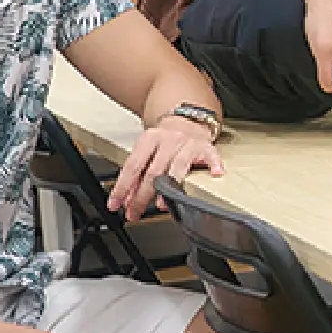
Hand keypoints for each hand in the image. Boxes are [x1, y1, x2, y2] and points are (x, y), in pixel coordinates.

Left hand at [107, 114, 222, 218]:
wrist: (187, 121)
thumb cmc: (164, 142)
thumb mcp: (146, 152)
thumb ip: (137, 175)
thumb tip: (126, 199)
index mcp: (149, 139)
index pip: (133, 166)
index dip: (123, 187)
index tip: (116, 203)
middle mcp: (168, 140)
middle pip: (154, 170)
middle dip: (142, 195)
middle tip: (134, 211)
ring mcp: (188, 143)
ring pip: (178, 166)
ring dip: (169, 187)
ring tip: (160, 204)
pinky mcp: (206, 147)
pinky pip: (211, 156)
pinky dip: (213, 165)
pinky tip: (215, 174)